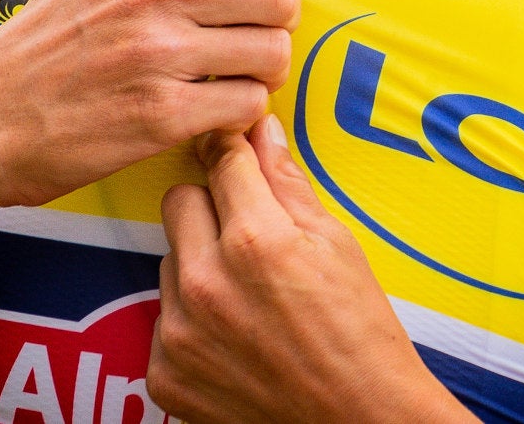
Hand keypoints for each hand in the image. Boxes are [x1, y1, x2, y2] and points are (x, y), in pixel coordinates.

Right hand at [0, 0, 301, 210]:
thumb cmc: (44, 47)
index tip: (257, 2)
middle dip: (277, 27)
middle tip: (250, 48)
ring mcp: (157, 53)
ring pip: (272, 53)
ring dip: (262, 75)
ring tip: (228, 84)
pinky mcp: (160, 115)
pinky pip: (247, 106)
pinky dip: (238, 116)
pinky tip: (207, 115)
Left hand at [150, 117, 475, 423]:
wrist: (356, 421)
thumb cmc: (359, 333)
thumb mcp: (336, 243)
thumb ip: (287, 182)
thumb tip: (261, 129)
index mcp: (256, 241)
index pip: (222, 161)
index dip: (234, 150)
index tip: (236, 150)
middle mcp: (206, 284)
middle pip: (179, 201)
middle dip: (212, 207)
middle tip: (252, 236)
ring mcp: (179, 334)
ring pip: (169, 261)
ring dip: (200, 266)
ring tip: (251, 298)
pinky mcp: (164, 374)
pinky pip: (163, 319)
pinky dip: (192, 322)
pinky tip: (235, 337)